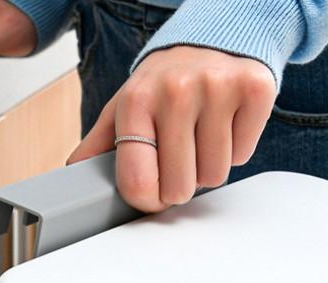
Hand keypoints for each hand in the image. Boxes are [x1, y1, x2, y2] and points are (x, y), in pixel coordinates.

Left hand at [68, 47, 275, 212]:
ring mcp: (217, 87)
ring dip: (208, 165)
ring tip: (202, 134)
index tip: (154, 191)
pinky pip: (241, 156)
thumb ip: (99, 145)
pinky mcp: (253, 89)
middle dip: (181, 182)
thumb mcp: (125, 107)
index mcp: (136, 101)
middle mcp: (175, 91)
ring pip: (214, 176)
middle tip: (181, 153)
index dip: (149, 200)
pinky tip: (225, 123)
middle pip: (179, 189)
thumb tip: (74, 177)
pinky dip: (235, 148)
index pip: (138, 184)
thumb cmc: (166, 83)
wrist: (213, 37)